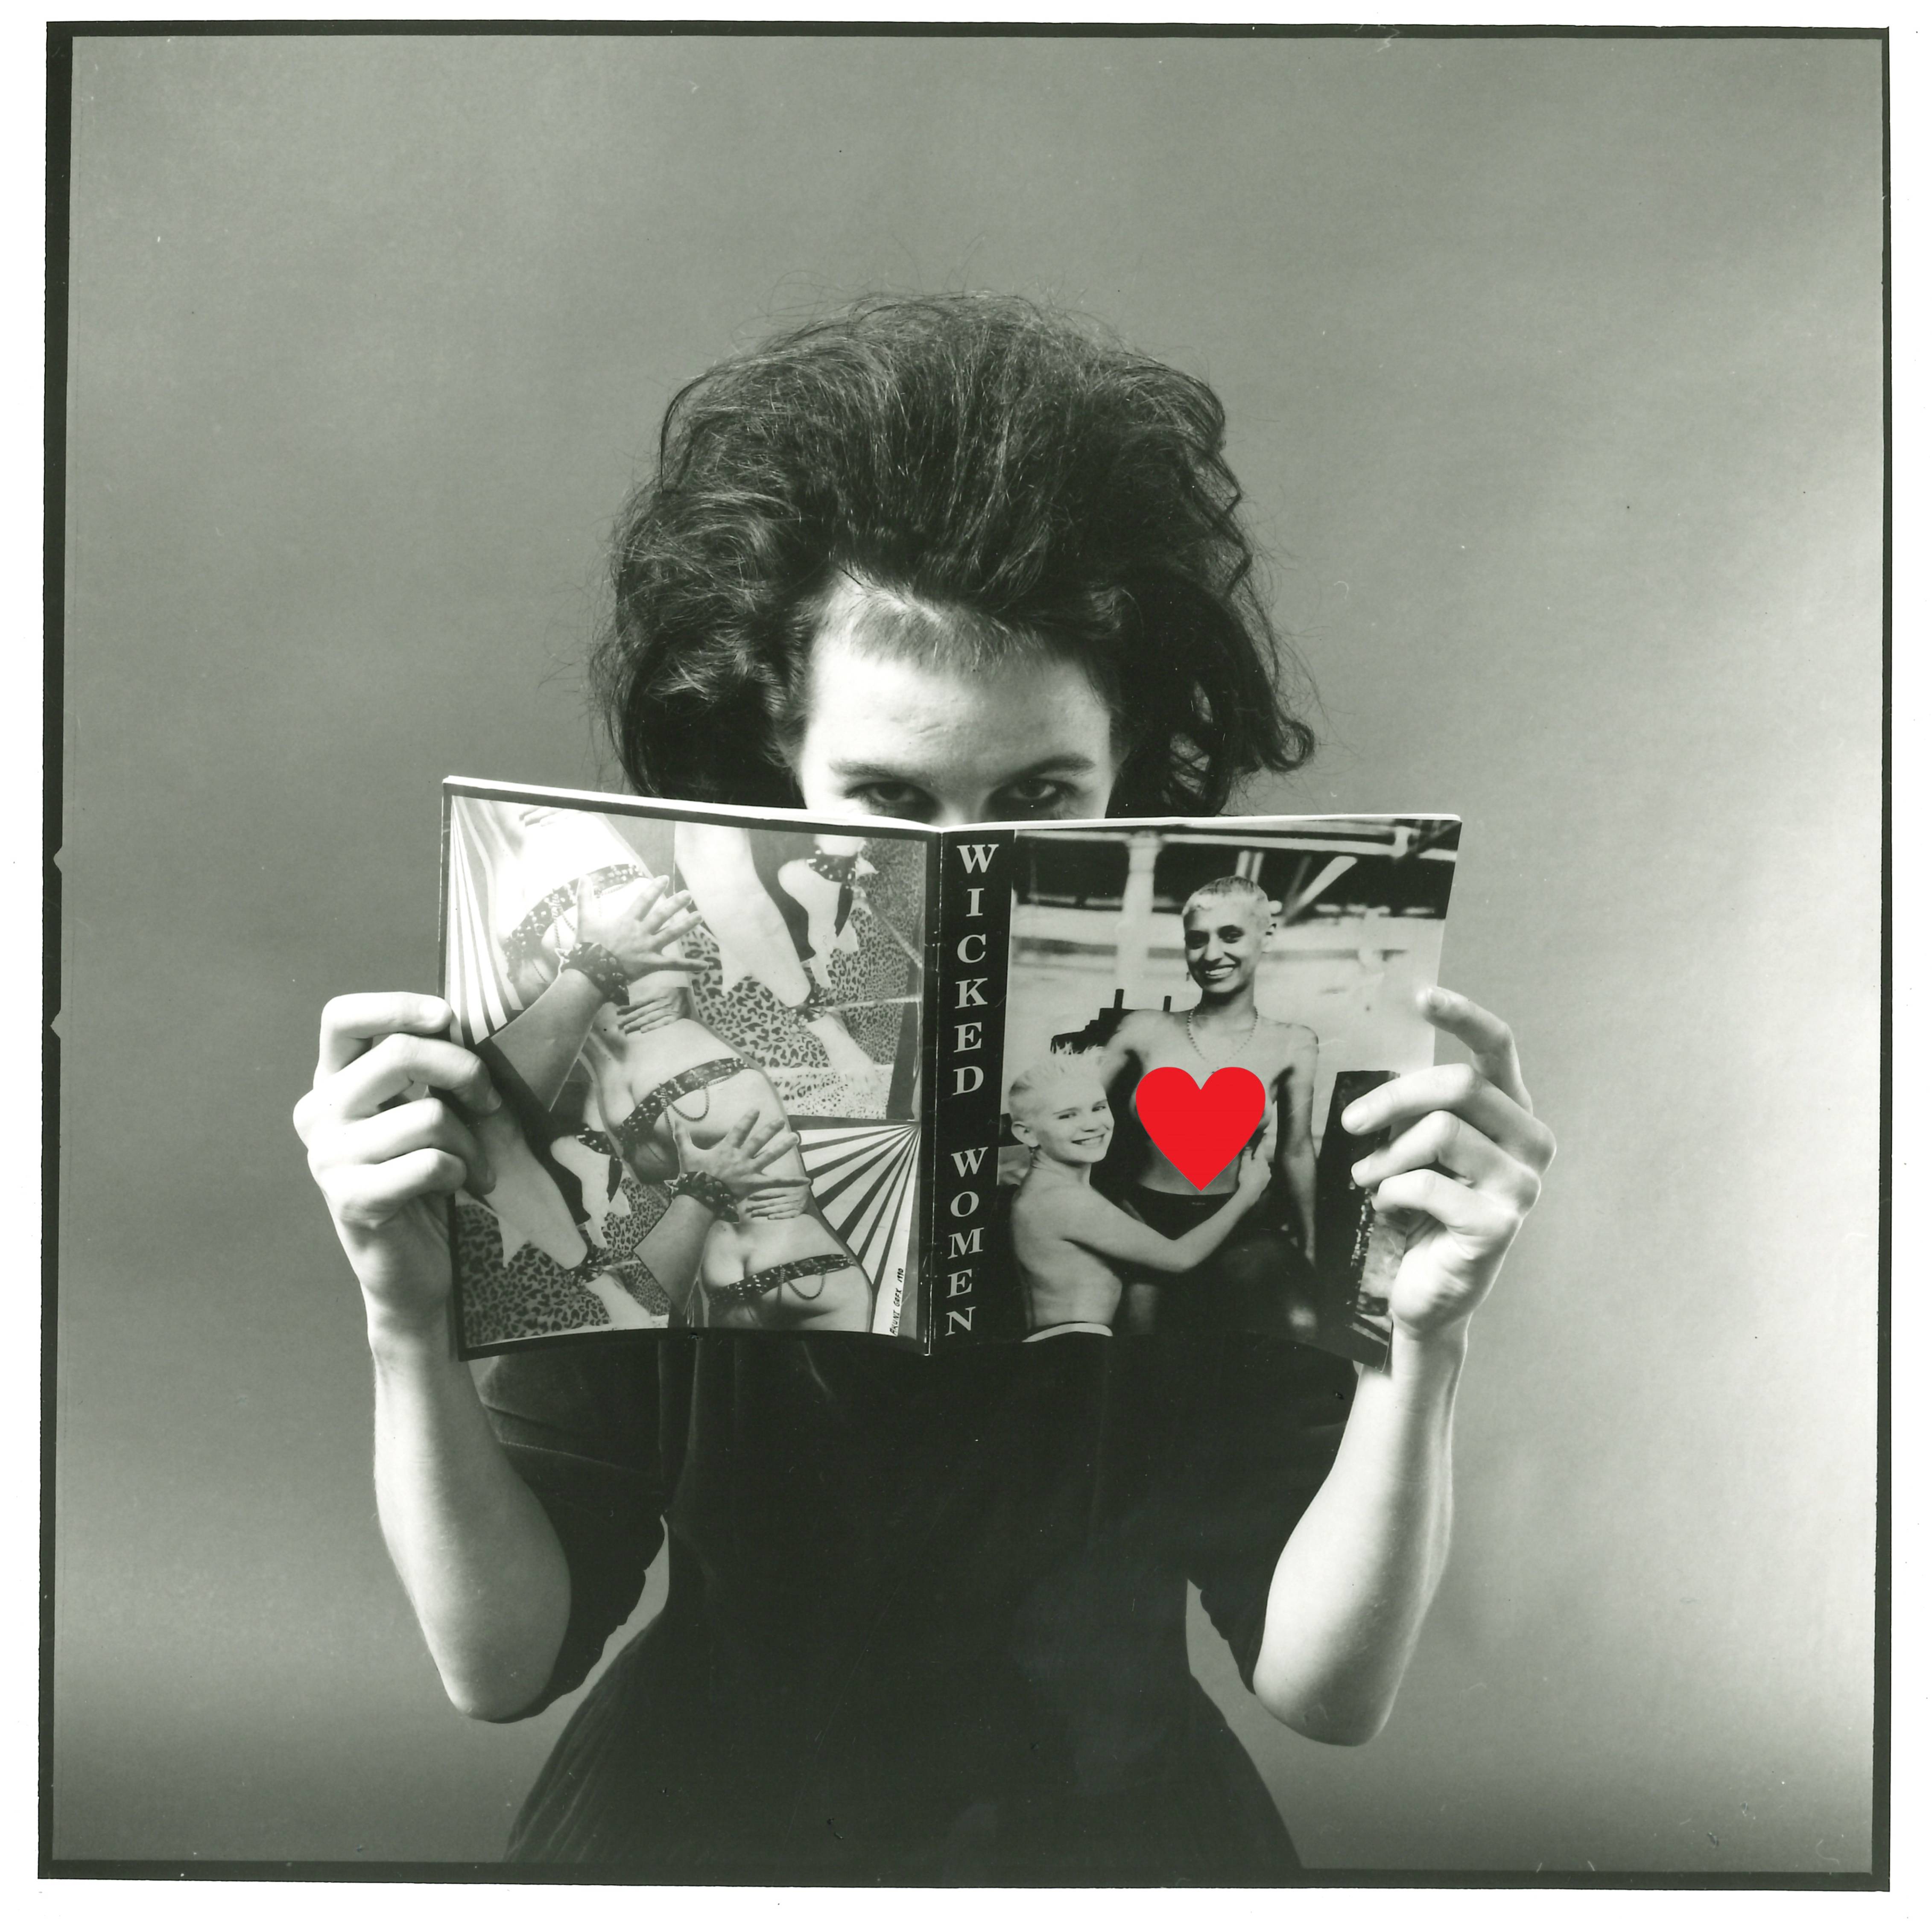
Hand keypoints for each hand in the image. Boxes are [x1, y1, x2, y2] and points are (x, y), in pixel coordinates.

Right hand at [293, 994, 499, 1340]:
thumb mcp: (425, 1110)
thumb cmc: (429, 1175)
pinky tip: (457, 1188)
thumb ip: (429, 1070)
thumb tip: (461, 1025)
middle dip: (465, 1071)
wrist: (415, 1264)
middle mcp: (319, 1112)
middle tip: (489, 1101)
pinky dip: (461, 1173)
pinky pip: (431, 1163)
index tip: (447, 1018)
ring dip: (471, 1142)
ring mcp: (328, 1157)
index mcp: (333, 1081)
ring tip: (473, 1164)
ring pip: (428, 1116)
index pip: (341, 1017)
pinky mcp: (351, 1199)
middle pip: (400, 1055)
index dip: (398, 1007)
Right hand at [576, 874, 699, 981]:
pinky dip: (690, 965)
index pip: (644, 900)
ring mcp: (648, 948)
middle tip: (689, 894)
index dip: (654, 888)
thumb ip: (585, 898)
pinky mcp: (652, 964)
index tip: (664, 878)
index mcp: (627, 921)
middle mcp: (641, 932)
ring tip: (700, 916)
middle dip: (676, 903)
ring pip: (671, 934)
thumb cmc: (588, 947)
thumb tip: (582, 877)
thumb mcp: (585, 920)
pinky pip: (674, 965)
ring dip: (686, 925)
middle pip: (662, 915)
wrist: (591, 973)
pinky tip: (706, 965)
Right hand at [666, 1106, 802, 1197]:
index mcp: (726, 1149)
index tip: (756, 1109)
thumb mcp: (686, 1154)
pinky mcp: (755, 1184)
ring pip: (769, 1156)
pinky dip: (792, 1182)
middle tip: (781, 1120)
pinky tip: (807, 1181)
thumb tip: (674, 1119)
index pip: (739, 1130)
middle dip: (770, 1129)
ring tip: (795, 1138)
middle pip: (758, 1141)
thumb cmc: (693, 1177)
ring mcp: (749, 1171)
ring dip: (783, 1147)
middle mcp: (740, 1158)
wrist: (699, 1198)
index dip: (748, 1119)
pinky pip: (776, 1183)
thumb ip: (682, 1136)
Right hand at [1237, 1112, 1276, 1199]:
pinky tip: (1253, 1178)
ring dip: (1258, 1167)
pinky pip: (1263, 1175)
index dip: (1262, 1141)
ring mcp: (1268, 1174)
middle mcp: (1267, 1166)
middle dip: (1257, 1158)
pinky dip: (1258, 1174)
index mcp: (1261, 1160)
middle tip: (1250, 1159)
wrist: (1250, 1193)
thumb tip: (1248, 1143)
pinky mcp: (1267, 1181)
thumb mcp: (1244, 1164)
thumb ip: (1247, 1153)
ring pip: (1262, 1167)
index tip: (1265, 1134)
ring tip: (1250, 1171)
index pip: (1261, 1148)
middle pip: (1261, 1159)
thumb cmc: (1246, 1177)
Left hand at [1342, 987, 1554, 1344]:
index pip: (1498, 1046)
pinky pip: (1427, 1185)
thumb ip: (1418, 1109)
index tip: (1420, 996)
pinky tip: (1389, 1209)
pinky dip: (1392, 1193)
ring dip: (1387, 1155)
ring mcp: (1522, 1186)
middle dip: (1391, 1099)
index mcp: (1513, 1112)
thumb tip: (1379, 1077)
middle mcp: (1531, 1143)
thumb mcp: (1419, 1148)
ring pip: (1441, 1132)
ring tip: (1368, 1177)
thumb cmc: (1422, 1209)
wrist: (1430, 1291)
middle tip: (1350, 1123)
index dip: (1462, 1014)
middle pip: (1458, 1085)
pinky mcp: (1499, 1226)